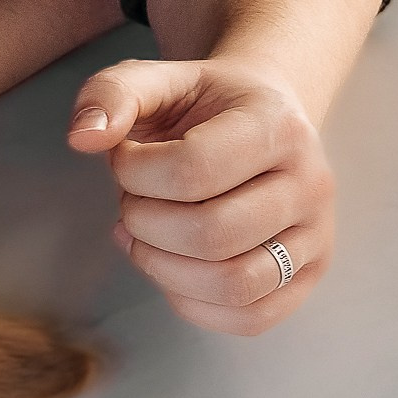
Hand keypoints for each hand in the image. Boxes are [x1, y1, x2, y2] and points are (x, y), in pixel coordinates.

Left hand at [67, 56, 334, 335]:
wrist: (262, 119)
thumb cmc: (201, 105)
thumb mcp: (154, 80)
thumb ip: (111, 95)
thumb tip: (82, 137)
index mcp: (277, 125)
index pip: (194, 170)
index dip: (135, 172)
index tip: (124, 158)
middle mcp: (311, 184)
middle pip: (213, 234)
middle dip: (145, 222)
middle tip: (132, 200)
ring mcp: (316, 236)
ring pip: (234, 284)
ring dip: (164, 267)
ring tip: (144, 234)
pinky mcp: (307, 277)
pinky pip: (249, 317)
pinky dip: (191, 301)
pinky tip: (168, 263)